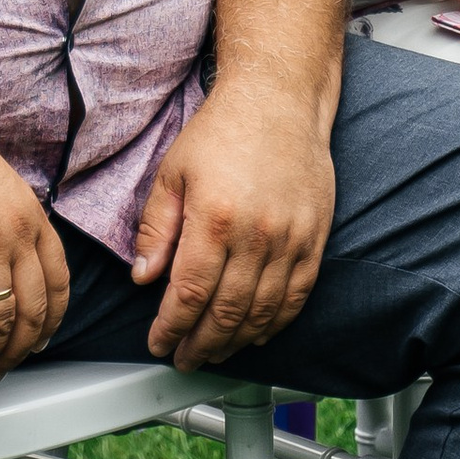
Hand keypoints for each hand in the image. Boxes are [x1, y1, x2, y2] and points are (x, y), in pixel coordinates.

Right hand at [0, 85, 71, 375]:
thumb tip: (10, 265)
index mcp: (31, 213)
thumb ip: (10, 222)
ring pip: (0, 321)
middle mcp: (15, 232)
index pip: (58, 284)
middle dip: (20, 349)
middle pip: (33, 311)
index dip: (51, 322)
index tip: (38, 341)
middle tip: (3, 367)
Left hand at [130, 79, 335, 366]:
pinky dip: (276, 323)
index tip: (159, 343)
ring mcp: (290, 240)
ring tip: (214, 352)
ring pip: (262, 313)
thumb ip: (156, 229)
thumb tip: (143, 279)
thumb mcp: (172, 173)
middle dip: (200, 345)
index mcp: (214, 219)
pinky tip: (257, 334)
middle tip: (184, 358)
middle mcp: (256, 236)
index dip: (171, 328)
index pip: (189, 294)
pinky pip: (297, 296)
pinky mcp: (315, 239)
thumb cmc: (222, 131)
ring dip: (235, 342)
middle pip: (226, 313)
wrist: (278, 100)